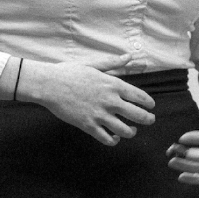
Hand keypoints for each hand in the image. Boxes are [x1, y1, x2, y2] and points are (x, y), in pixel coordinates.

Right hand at [17, 61, 156, 145]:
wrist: (48, 84)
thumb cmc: (68, 73)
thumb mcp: (92, 65)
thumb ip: (112, 63)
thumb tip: (129, 57)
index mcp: (113, 85)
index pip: (140, 97)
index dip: (149, 103)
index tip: (150, 106)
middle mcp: (110, 101)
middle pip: (139, 116)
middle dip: (148, 119)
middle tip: (149, 120)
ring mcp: (99, 115)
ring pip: (126, 131)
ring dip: (132, 132)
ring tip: (131, 130)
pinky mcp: (88, 125)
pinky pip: (107, 139)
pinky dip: (113, 141)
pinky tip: (113, 137)